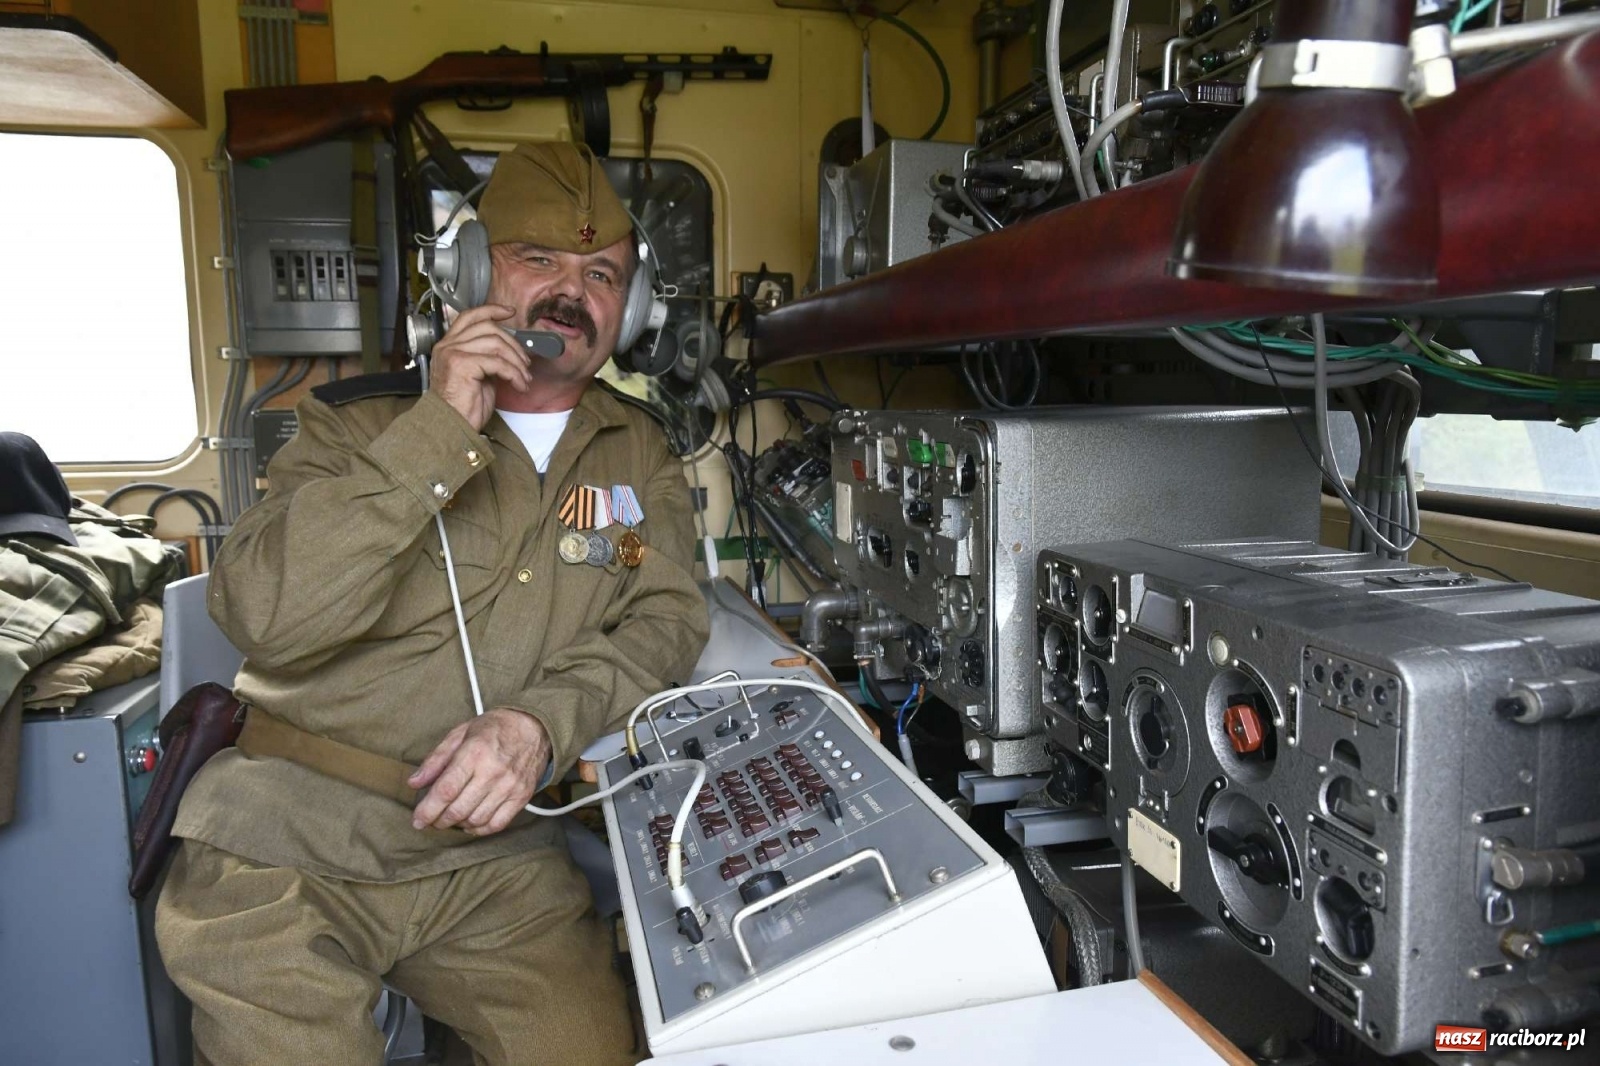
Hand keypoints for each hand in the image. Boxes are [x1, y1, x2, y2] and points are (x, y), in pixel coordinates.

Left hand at [409, 708, 550, 835]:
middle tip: (432, 819)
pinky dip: (479, 829)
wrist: (535, 727)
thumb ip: (436, 759)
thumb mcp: (460, 733)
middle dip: (439, 820)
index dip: (428, 810)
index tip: (417, 820)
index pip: (446, 790)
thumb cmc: (494, 729)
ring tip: (451, 818)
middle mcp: (493, 772)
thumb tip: (414, 783)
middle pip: (459, 809)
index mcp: (474, 753)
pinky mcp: (521, 797)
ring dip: (458, 824)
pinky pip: (497, 824)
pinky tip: (470, 823)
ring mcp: (510, 786)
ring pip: (476, 819)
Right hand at [428, 304, 531, 429]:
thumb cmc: (463, 407)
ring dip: (517, 362)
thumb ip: (487, 357)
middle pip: (489, 328)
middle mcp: (448, 346)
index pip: (470, 316)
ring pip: (496, 344)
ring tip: (523, 378)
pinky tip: (518, 385)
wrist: (451, 426)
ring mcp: (453, 353)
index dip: (492, 310)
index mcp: (449, 345)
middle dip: (514, 344)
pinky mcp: (462, 365)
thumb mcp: (478, 375)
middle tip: (525, 362)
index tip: (510, 313)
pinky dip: (514, 373)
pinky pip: (498, 362)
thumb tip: (511, 350)